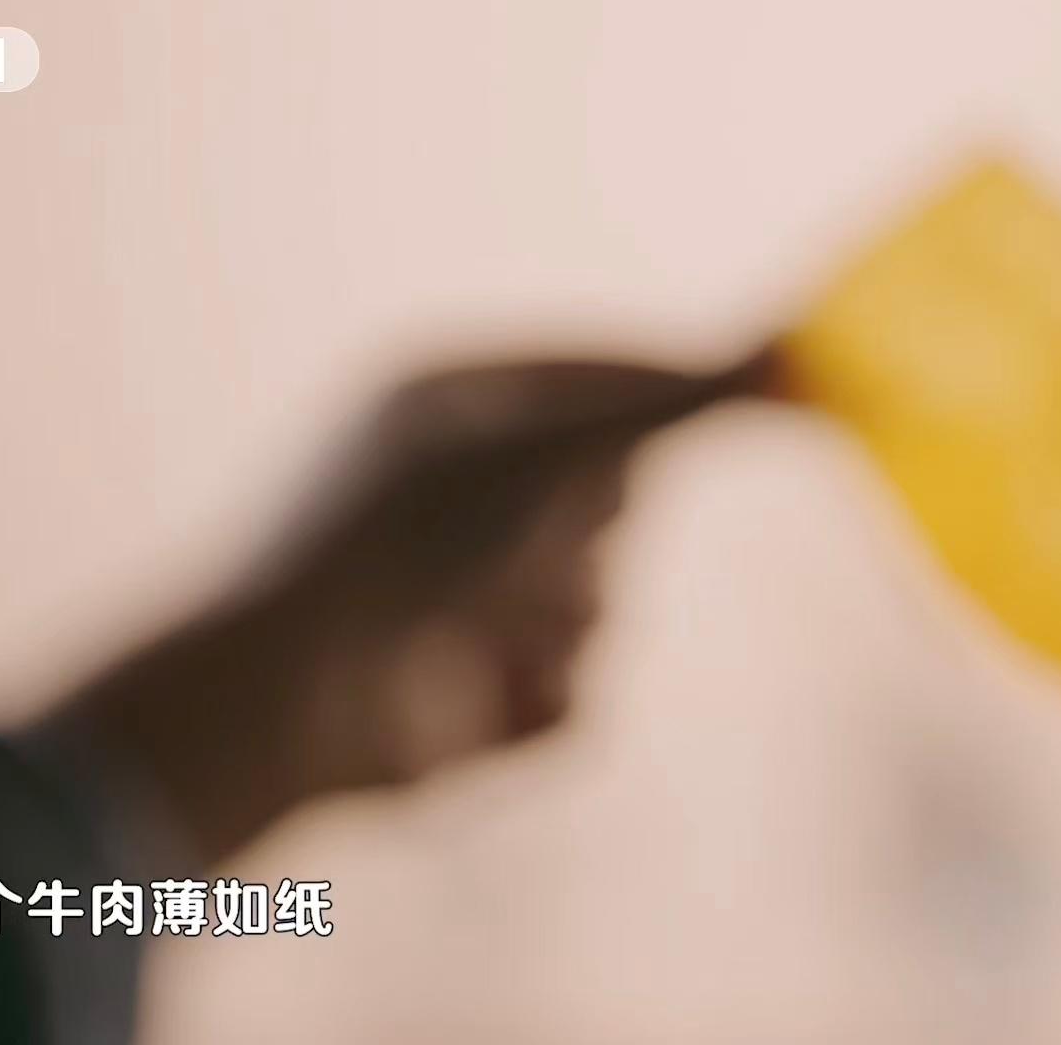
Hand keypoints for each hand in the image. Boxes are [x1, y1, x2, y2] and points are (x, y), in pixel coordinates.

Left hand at [30, 352, 770, 866]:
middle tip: (539, 535)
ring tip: (487, 633)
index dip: (676, 390)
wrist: (266, 707)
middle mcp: (452, 495)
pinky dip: (542, 704)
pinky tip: (473, 701)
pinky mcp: (465, 700)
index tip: (776, 391)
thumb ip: (676, 405)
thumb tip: (793, 352)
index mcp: (448, 404)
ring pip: (600, 608)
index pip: (602, 375)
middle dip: (595, 530)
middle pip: (612, 497)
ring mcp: (456, 602)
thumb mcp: (551, 454)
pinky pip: (577, 696)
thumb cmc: (396, 548)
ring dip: (568, 626)